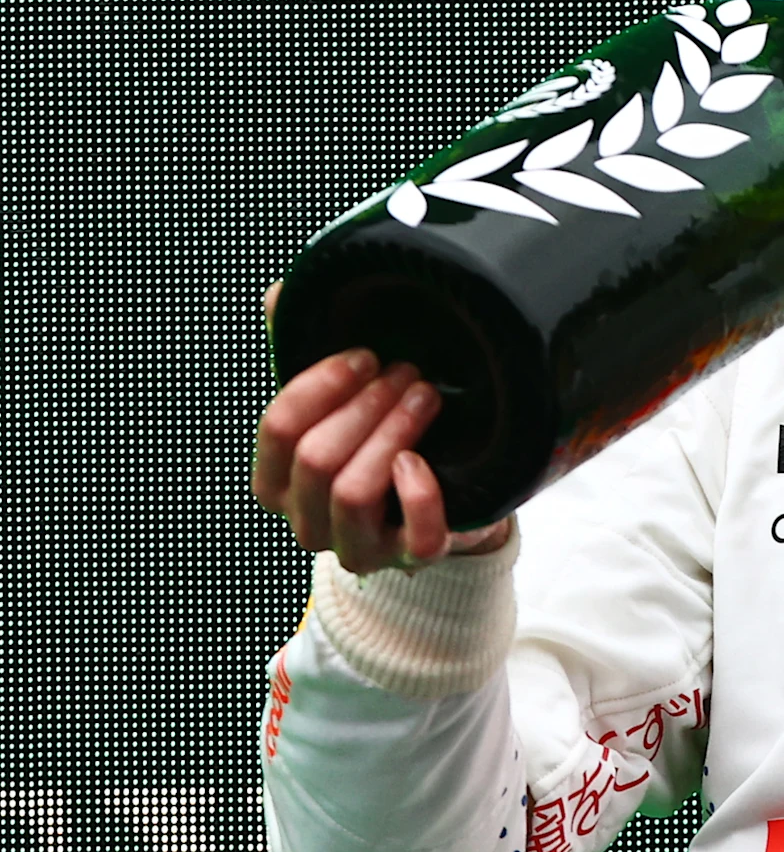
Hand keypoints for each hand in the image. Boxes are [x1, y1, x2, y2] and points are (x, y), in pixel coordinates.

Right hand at [252, 347, 509, 570]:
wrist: (440, 498)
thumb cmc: (374, 440)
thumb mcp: (339, 398)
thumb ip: (301, 347)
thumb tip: (277, 294)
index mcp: (275, 481)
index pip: (278, 428)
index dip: (321, 384)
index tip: (364, 355)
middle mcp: (306, 521)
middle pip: (316, 458)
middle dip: (364, 405)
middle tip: (406, 370)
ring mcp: (357, 546)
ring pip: (355, 490)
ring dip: (393, 433)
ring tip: (426, 397)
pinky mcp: (411, 557)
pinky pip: (416, 535)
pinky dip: (420, 495)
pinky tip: (423, 460)